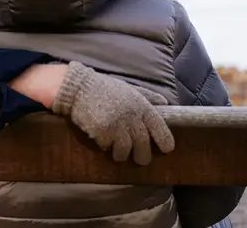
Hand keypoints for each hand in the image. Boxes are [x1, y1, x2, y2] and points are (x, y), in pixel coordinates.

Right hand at [50, 62, 174, 164]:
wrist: (79, 88)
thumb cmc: (106, 88)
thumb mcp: (130, 89)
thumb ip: (148, 97)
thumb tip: (166, 103)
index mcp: (141, 106)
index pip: (159, 128)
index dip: (166, 142)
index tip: (167, 149)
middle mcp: (132, 117)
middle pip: (143, 145)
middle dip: (143, 156)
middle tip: (141, 159)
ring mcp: (116, 126)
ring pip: (125, 151)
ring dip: (122, 154)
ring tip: (118, 153)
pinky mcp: (102, 132)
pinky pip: (107, 147)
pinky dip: (106, 146)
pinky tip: (102, 139)